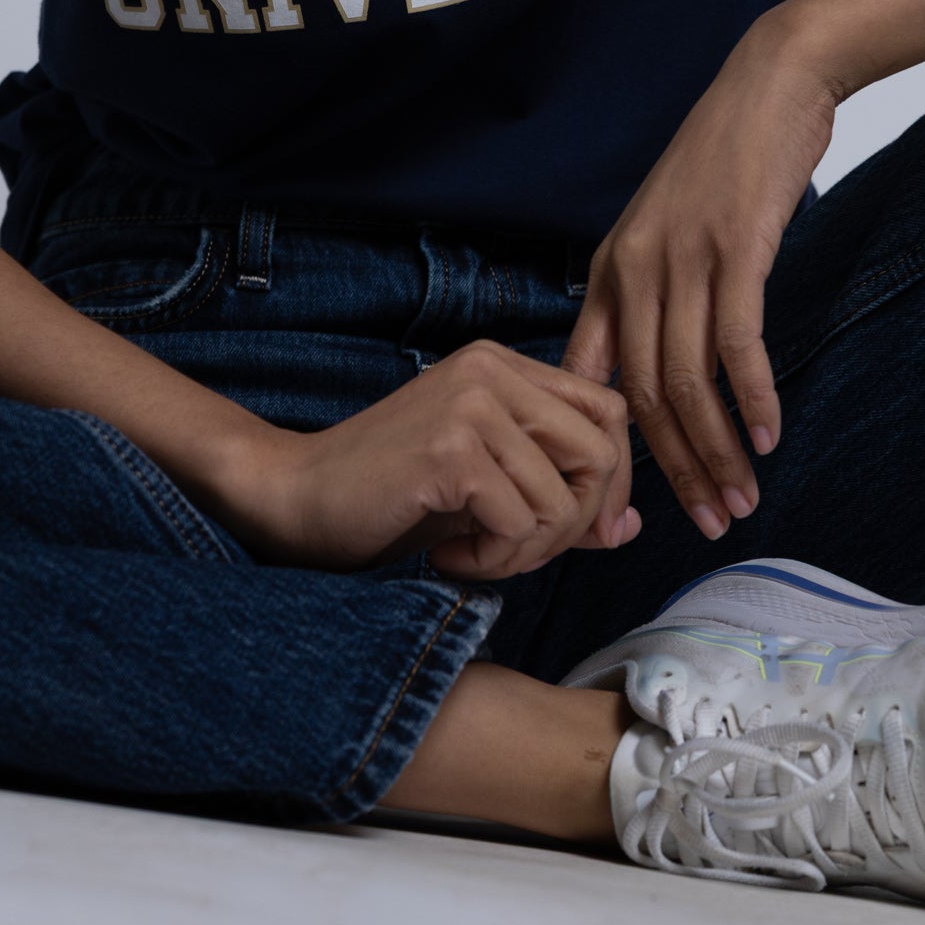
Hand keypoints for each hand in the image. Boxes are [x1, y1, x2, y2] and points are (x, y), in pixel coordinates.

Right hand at [216, 340, 639, 578]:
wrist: (295, 498)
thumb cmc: (390, 496)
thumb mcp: (487, 486)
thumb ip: (557, 494)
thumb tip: (629, 528)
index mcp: (502, 365)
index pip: (608, 412)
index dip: (610, 482)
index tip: (582, 531)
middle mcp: (491, 370)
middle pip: (600, 454)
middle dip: (574, 524)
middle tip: (517, 549)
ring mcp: (471, 405)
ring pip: (561, 500)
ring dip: (524, 551)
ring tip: (472, 552)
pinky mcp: (452, 450)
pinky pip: (519, 522)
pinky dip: (493, 559)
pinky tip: (449, 554)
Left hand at [562, 6, 839, 539]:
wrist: (769, 83)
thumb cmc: (725, 161)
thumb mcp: (666, 229)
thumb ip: (654, 295)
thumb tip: (654, 371)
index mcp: (610, 272)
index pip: (592, 383)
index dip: (608, 453)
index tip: (632, 507)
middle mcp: (634, 270)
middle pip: (644, 398)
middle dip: (675, 471)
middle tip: (708, 524)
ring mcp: (682, 259)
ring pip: (688, 382)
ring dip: (716, 451)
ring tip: (742, 499)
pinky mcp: (734, 249)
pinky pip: (737, 344)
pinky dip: (753, 398)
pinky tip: (769, 437)